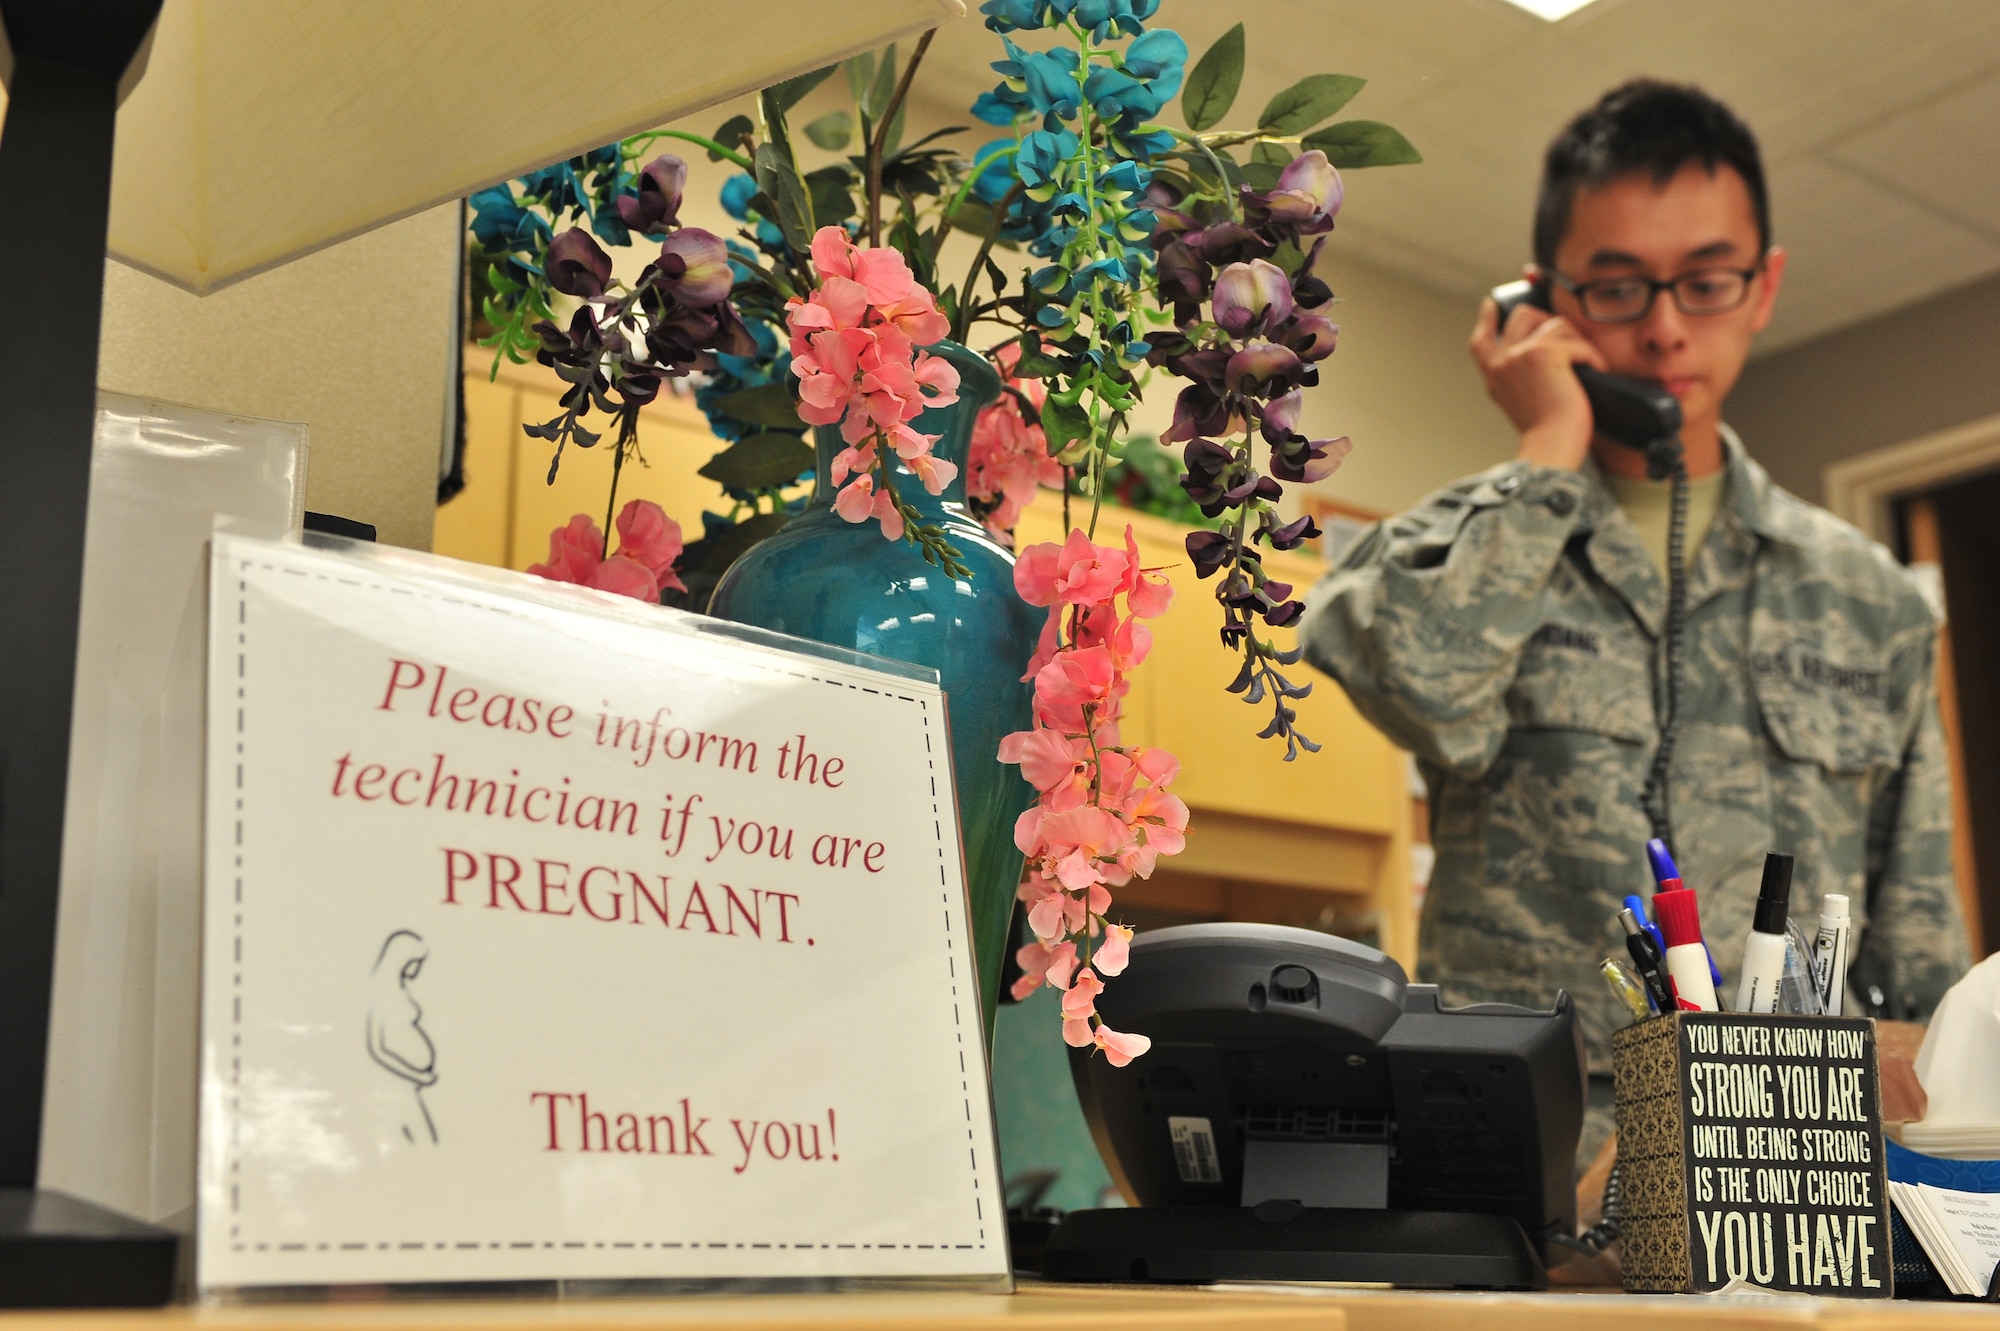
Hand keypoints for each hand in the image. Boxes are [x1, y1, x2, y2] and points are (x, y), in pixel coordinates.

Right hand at [1469, 296, 1608, 471]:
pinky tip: (1596, 372)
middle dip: (1549, 320)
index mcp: (1494, 375)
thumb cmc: (1545, 431)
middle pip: (1522, 316)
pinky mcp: (1547, 353)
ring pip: (1556, 324)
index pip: (1482, 340)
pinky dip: (1593, 358)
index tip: (1491, 305)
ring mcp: (1522, 354)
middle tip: (1567, 337)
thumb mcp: (1518, 401)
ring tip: (1586, 365)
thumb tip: (1537, 351)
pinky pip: (1579, 343)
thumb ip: (1518, 376)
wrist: (1551, 445)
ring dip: (1577, 343)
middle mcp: (1503, 361)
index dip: (1487, 319)